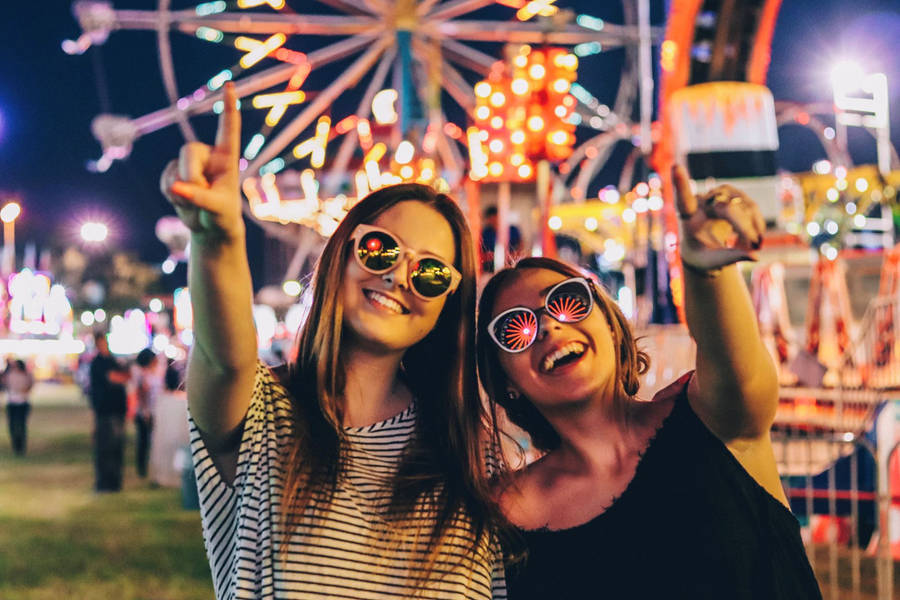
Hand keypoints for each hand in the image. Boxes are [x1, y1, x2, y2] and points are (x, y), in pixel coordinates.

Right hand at [159, 82, 243, 240]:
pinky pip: (166, 182)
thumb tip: (176, 187)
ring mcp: (189, 164)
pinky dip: (173, 197)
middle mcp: (207, 156)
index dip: (228, 107)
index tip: (230, 85)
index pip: (228, 129)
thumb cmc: (223, 216)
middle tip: (198, 195)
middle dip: (190, 175)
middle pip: (188, 151)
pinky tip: (184, 203)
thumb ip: (199, 198)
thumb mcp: (217, 209)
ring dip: (183, 192)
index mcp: (227, 158)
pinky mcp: (173, 174)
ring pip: (175, 170)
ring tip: (197, 203)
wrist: (210, 228)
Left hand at [672, 164, 765, 271]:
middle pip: (726, 208)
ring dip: (753, 228)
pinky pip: (751, 207)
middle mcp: (701, 201)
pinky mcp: (733, 195)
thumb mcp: (710, 262)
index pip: (683, 199)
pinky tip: (755, 240)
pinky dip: (757, 224)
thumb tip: (755, 257)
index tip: (676, 166)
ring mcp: (718, 195)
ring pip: (743, 206)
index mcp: (688, 216)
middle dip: (743, 227)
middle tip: (755, 247)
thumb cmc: (701, 256)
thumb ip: (730, 259)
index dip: (681, 183)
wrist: (704, 248)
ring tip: (754, 248)